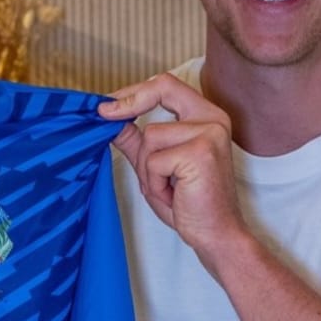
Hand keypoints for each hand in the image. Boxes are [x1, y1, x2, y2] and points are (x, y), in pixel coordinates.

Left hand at [99, 73, 246, 268]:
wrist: (216, 235)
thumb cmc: (191, 203)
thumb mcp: (155, 166)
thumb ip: (137, 141)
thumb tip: (111, 119)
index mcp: (207, 116)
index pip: (167, 85)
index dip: (134, 91)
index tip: (108, 104)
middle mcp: (213, 118)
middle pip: (162, 88)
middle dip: (129, 101)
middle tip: (104, 114)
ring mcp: (209, 133)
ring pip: (151, 136)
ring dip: (148, 168)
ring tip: (168, 187)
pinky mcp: (200, 153)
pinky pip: (155, 160)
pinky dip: (155, 182)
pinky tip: (174, 195)